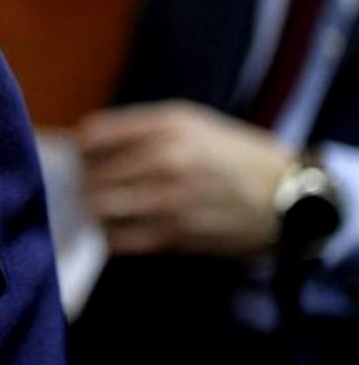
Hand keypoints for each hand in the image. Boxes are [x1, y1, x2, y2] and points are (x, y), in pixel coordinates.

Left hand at [78, 101, 294, 256]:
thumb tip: (81, 145)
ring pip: (98, 209)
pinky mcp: (173, 235)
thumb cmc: (231, 157)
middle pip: (89, 175)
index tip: (80, 158)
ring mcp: (168, 199)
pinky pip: (116, 240)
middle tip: (86, 189)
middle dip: (82, 184)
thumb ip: (139, 131)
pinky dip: (109, 236)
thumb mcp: (192, 125)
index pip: (92, 136)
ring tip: (101, 210)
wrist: (285, 197)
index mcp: (168, 125)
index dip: (78, 150)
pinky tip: (118, 229)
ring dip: (93, 212)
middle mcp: (165, 159)